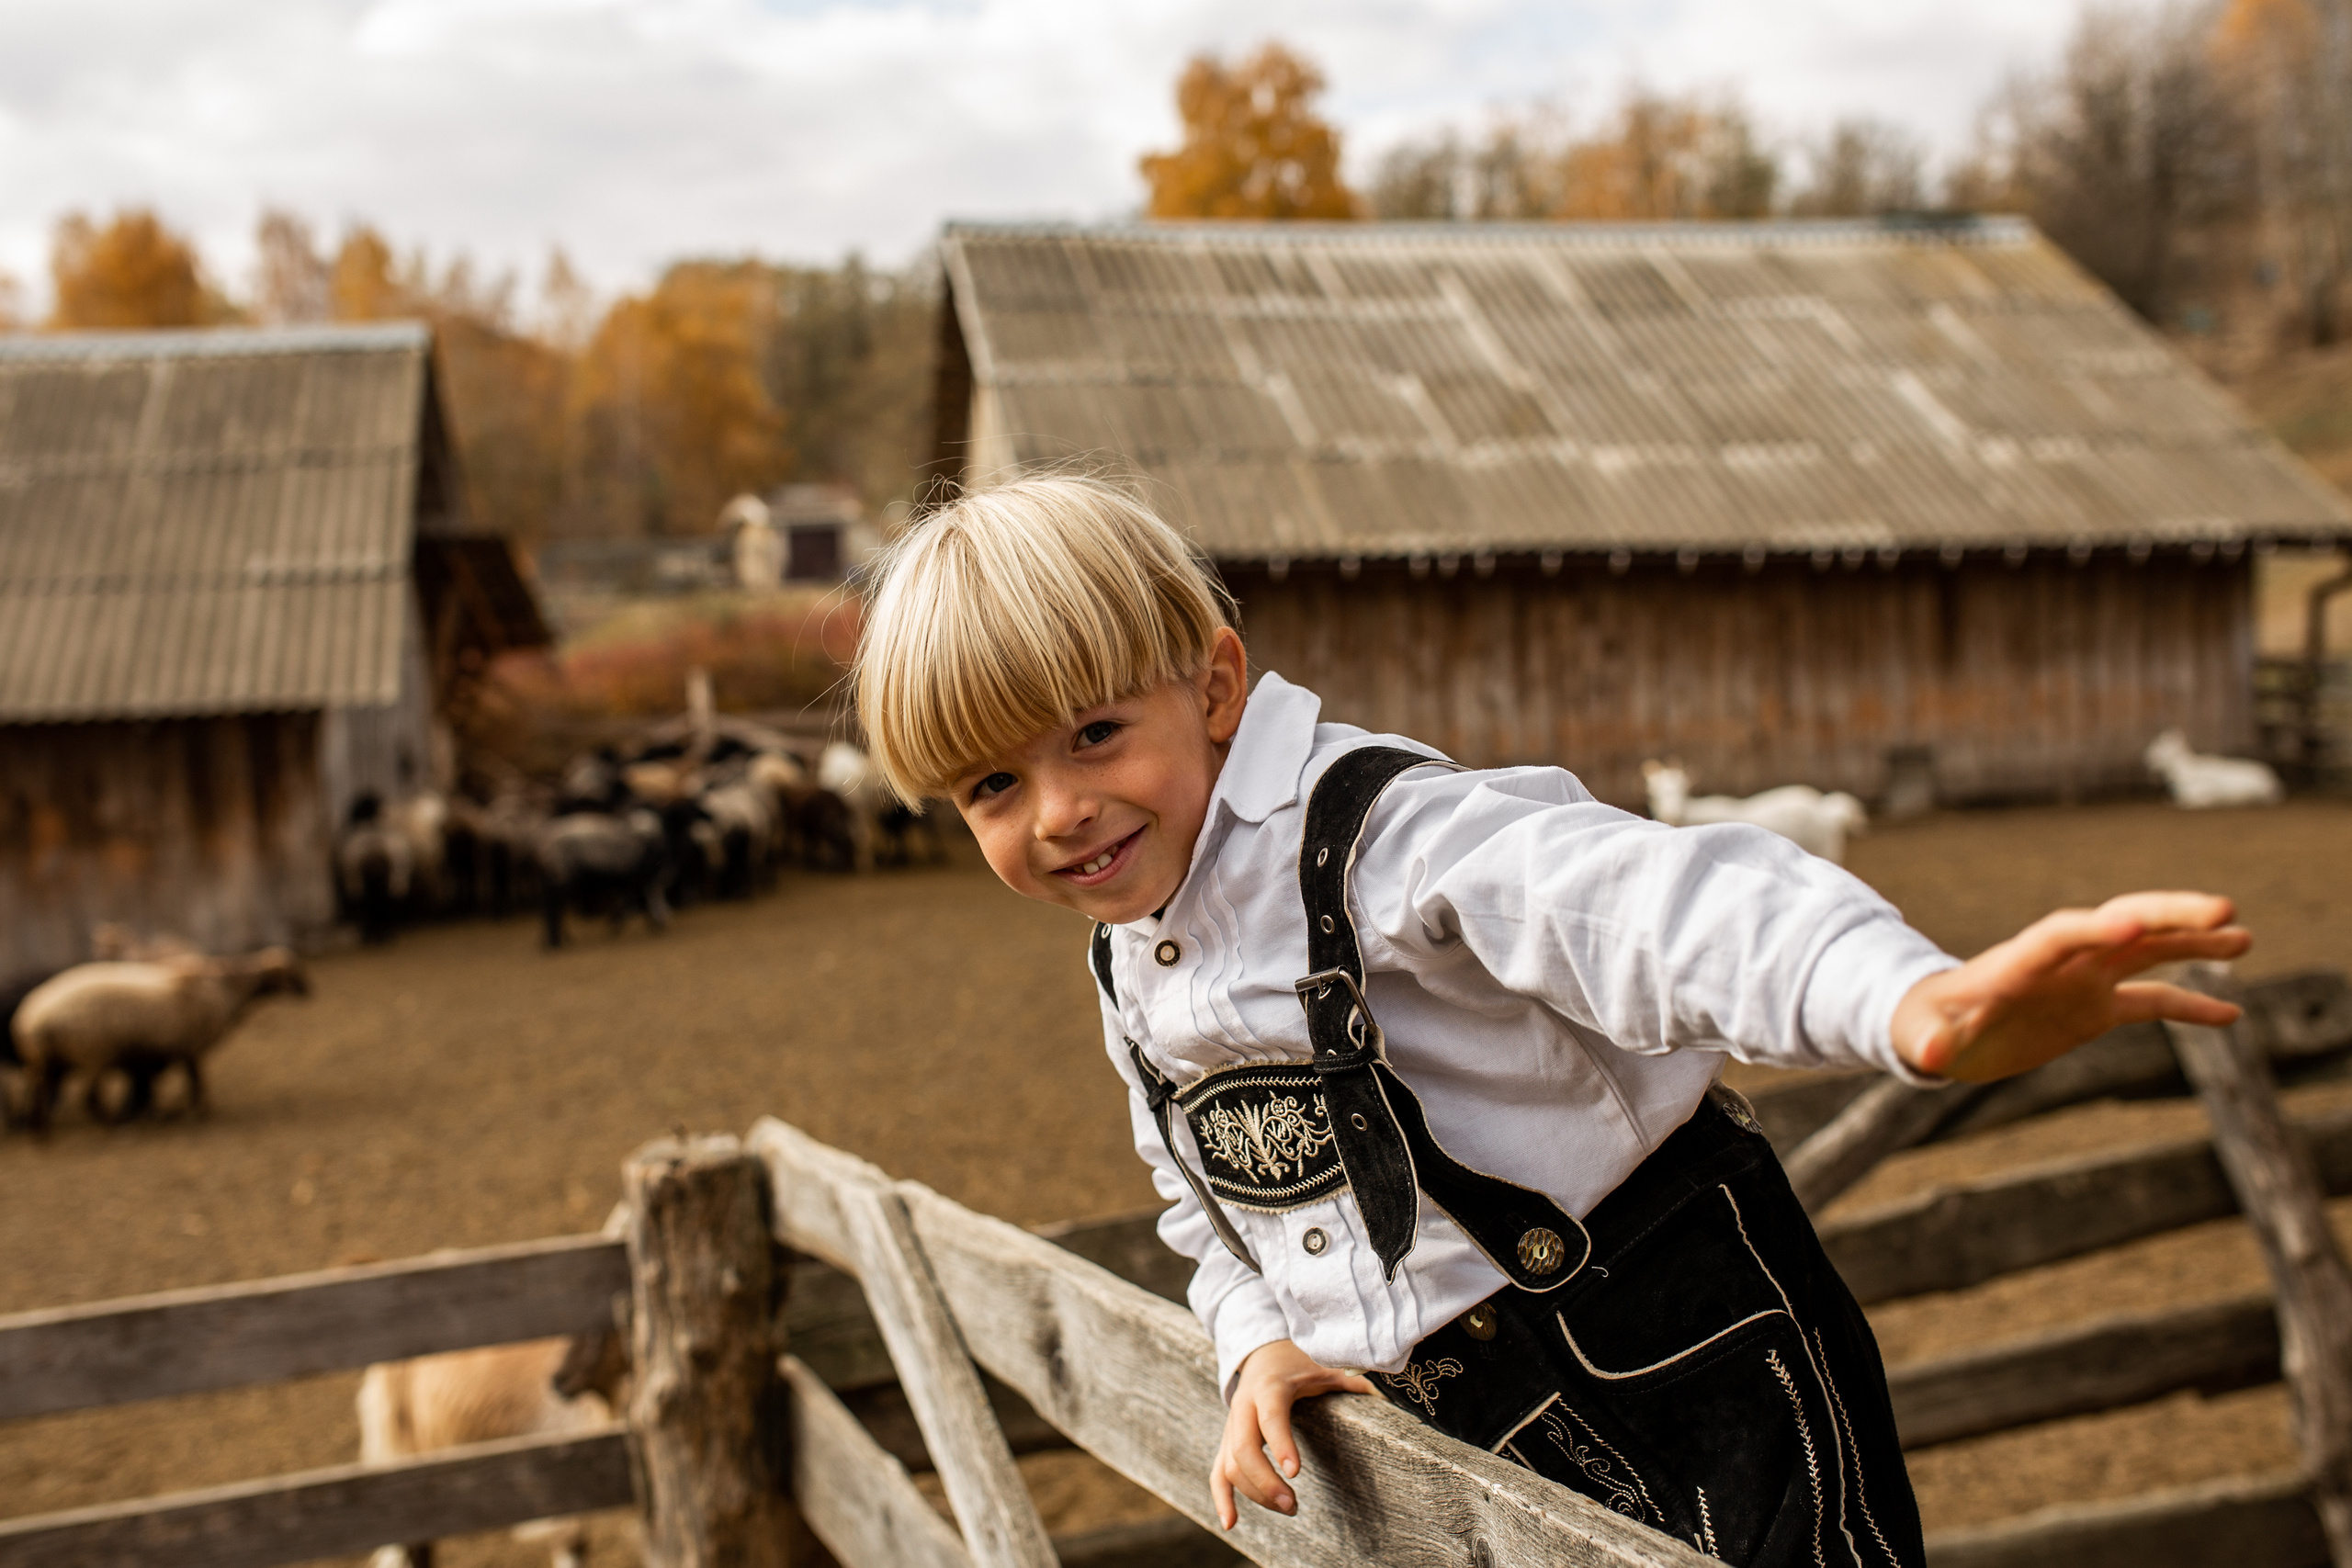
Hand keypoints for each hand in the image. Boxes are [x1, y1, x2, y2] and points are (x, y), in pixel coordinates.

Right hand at [1210, 1339, 1374, 1530]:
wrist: (1263, 1353)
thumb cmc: (1299, 1363)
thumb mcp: (1325, 1366)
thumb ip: (1353, 1381)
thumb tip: (1388, 1399)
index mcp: (1270, 1387)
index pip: (1270, 1416)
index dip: (1281, 1443)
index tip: (1295, 1473)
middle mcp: (1244, 1406)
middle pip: (1242, 1447)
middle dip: (1265, 1481)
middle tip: (1293, 1505)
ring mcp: (1232, 1425)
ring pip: (1231, 1464)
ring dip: (1255, 1493)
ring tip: (1289, 1508)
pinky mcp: (1227, 1441)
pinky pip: (1218, 1471)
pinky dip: (1222, 1497)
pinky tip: (1231, 1523)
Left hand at [1891, 891, 2250, 1082]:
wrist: (1938, 1028)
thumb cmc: (1925, 1027)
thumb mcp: (1922, 1037)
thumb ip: (1929, 1042)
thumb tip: (1927, 1056)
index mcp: (2017, 963)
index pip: (2061, 936)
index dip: (2095, 929)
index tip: (2134, 924)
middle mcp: (2059, 963)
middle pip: (2120, 926)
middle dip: (2167, 916)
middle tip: (2223, 908)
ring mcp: (2081, 982)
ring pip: (2146, 952)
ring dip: (2191, 943)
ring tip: (2243, 936)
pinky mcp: (2094, 1009)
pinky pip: (2150, 1003)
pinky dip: (2189, 1006)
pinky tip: (2232, 1014)